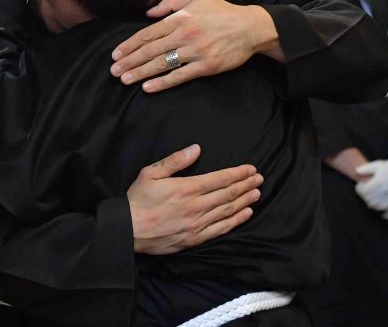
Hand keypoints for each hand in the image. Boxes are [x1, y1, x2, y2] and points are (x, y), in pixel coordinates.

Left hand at [110, 0, 280, 92]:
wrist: (251, 27)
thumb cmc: (222, 11)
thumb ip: (170, 3)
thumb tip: (148, 13)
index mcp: (180, 18)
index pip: (148, 34)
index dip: (129, 45)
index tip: (116, 54)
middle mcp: (184, 35)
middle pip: (150, 51)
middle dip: (129, 61)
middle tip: (114, 71)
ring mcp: (195, 52)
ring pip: (161, 64)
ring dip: (140, 73)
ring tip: (125, 80)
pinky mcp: (205, 66)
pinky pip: (179, 76)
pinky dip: (162, 83)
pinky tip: (148, 88)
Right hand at [127, 144, 262, 254]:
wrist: (127, 231)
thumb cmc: (137, 200)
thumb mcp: (151, 173)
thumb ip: (175, 161)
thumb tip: (196, 149)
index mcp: (186, 188)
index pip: (220, 179)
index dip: (238, 173)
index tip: (250, 169)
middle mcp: (195, 206)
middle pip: (228, 194)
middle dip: (245, 185)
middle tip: (259, 178)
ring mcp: (197, 224)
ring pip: (227, 211)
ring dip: (244, 201)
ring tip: (257, 193)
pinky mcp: (195, 238)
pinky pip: (220, 229)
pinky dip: (236, 221)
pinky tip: (246, 213)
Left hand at [354, 152, 387, 210]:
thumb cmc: (387, 167)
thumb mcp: (375, 165)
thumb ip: (365, 168)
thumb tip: (356, 171)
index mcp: (377, 182)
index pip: (363, 191)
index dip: (359, 189)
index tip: (360, 185)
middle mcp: (383, 191)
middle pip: (367, 198)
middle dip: (363, 195)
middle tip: (364, 190)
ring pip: (374, 205)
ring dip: (369, 201)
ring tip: (369, 196)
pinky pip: (382, 207)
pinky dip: (376, 206)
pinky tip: (375, 201)